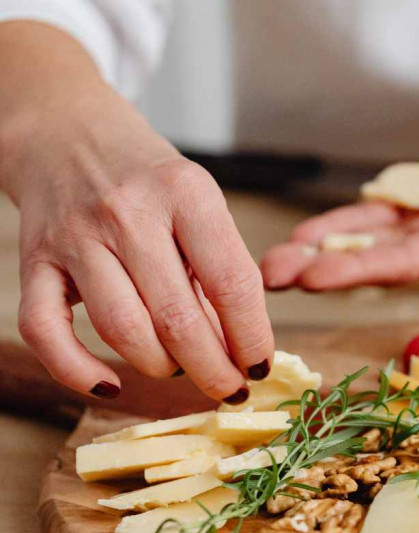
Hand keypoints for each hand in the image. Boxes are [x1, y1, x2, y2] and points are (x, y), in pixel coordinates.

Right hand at [3, 91, 274, 401]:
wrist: (67, 134)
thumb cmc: (149, 181)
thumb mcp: (199, 204)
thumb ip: (220, 268)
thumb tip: (242, 349)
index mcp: (186, 193)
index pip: (232, 282)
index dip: (253, 338)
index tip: (261, 368)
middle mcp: (129, 213)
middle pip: (178, 319)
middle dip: (212, 369)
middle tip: (228, 389)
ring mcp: (76, 237)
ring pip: (122, 330)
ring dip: (159, 367)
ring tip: (179, 369)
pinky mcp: (34, 261)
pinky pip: (46, 332)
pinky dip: (77, 371)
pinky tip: (109, 386)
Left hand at [261, 94, 418, 289]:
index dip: (367, 269)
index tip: (317, 277)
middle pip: (385, 262)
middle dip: (329, 270)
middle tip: (270, 277)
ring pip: (375, 245)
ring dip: (326, 254)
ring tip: (273, 262)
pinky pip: (381, 221)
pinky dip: (344, 228)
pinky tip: (306, 235)